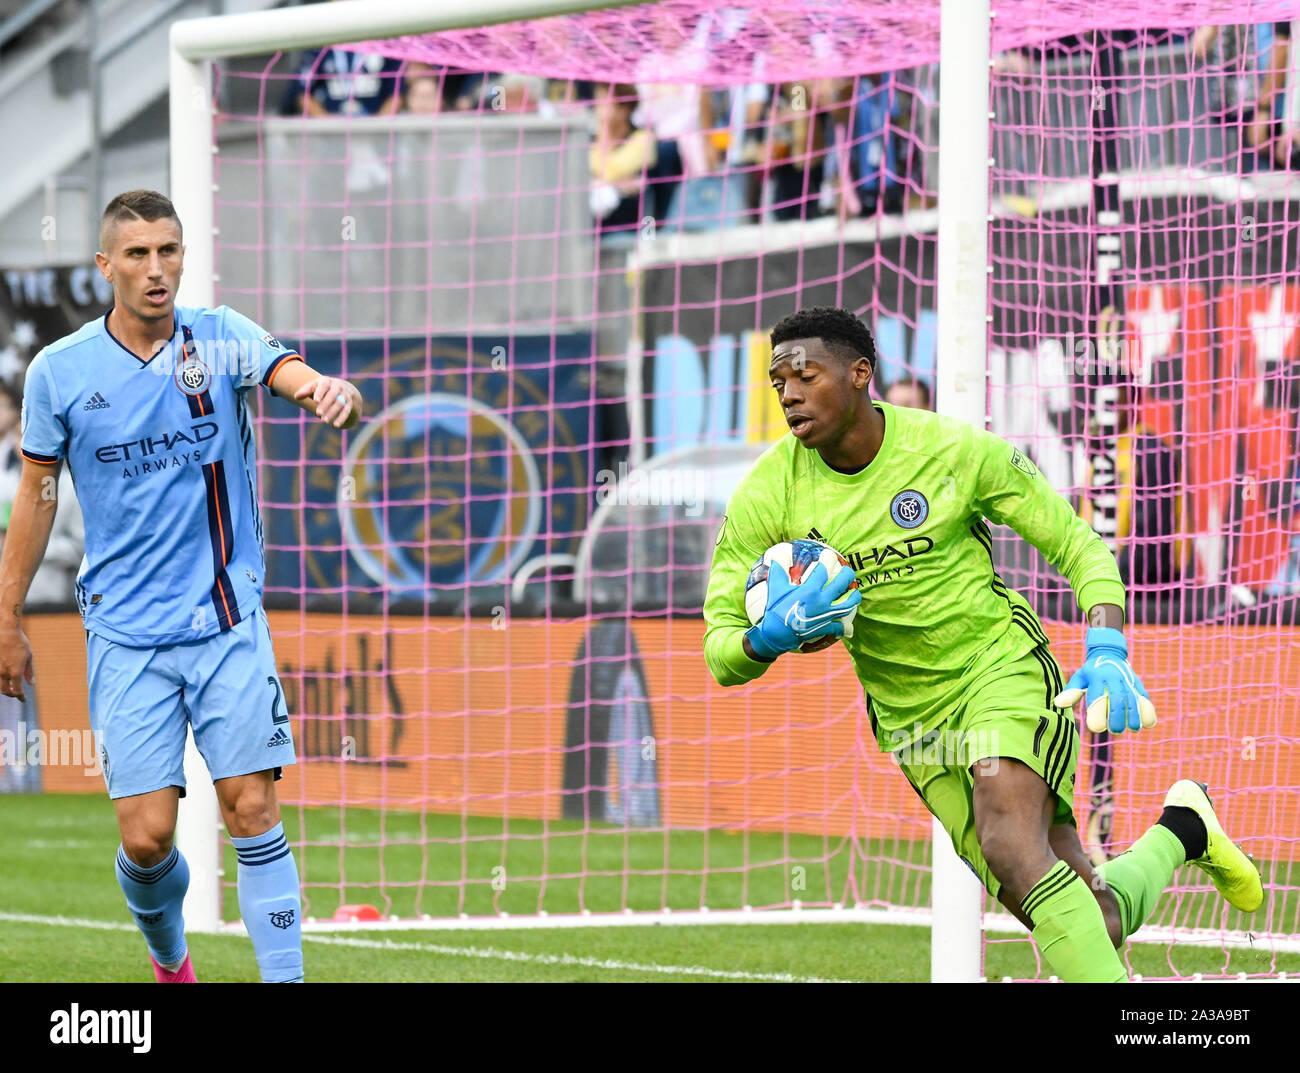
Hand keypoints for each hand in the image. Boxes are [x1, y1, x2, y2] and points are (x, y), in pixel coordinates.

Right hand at [0, 621, 34, 700]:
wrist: (6, 632)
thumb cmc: (20, 643)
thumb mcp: (29, 657)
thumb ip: (29, 672)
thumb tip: (31, 684)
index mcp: (15, 672)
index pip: (17, 691)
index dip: (21, 697)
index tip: (24, 700)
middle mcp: (4, 672)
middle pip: (5, 691)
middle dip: (11, 694)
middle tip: (17, 694)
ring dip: (5, 687)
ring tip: (12, 685)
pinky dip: (1, 679)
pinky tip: (6, 677)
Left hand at [293, 376, 356, 427]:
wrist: (341, 388)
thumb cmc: (322, 388)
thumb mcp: (314, 387)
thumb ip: (305, 391)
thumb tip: (296, 397)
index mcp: (327, 382)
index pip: (324, 386)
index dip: (320, 393)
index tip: (315, 401)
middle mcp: (337, 387)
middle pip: (332, 396)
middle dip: (326, 405)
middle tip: (318, 414)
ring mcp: (345, 395)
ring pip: (339, 404)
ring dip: (332, 413)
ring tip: (324, 421)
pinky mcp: (349, 404)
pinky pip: (346, 411)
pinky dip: (341, 419)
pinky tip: (335, 426)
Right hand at [745, 561, 860, 660]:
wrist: (776, 635)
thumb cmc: (775, 610)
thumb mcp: (775, 588)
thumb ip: (778, 570)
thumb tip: (777, 555)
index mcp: (810, 589)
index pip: (824, 569)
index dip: (828, 558)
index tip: (829, 554)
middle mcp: (821, 601)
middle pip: (842, 583)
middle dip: (847, 574)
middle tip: (847, 571)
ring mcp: (825, 615)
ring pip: (848, 604)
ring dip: (854, 597)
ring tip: (854, 593)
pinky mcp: (825, 627)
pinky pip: (840, 627)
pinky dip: (845, 627)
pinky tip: (848, 627)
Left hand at [1054, 627, 1156, 733]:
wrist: (1110, 653)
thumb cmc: (1091, 671)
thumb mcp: (1080, 677)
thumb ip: (1071, 691)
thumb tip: (1058, 704)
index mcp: (1096, 678)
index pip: (1096, 699)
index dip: (1097, 715)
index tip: (1096, 728)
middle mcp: (1113, 679)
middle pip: (1117, 701)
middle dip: (1118, 719)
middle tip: (1115, 730)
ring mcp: (1128, 681)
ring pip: (1134, 701)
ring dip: (1135, 717)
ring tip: (1133, 728)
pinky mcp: (1139, 685)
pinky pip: (1146, 699)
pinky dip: (1149, 712)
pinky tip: (1148, 723)